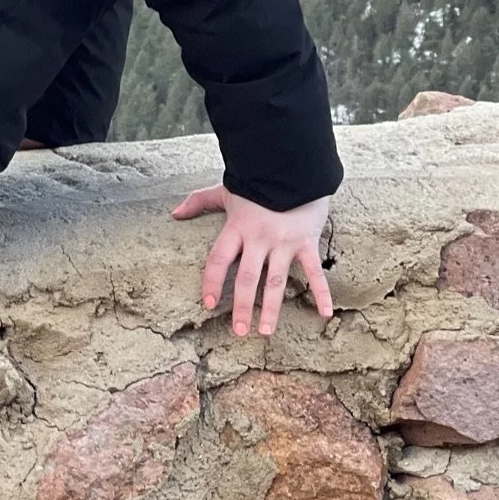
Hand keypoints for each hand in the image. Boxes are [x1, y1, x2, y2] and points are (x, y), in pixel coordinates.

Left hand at [171, 184, 332, 336]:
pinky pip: (315, 272)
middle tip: (238, 331)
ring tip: (266, 331)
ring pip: (276, 281)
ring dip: (271, 308)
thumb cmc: (257, 181)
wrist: (293, 168)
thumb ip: (199, 202)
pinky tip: (324, 313)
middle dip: (241, 306)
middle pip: (247, 277)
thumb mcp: (225, 190)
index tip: (208, 303)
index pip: (218, 259)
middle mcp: (259, 238)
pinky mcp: (307, 242)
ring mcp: (284, 242)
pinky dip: (322, 293)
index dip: (211, 281)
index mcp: (237, 227)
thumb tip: (174, 213)